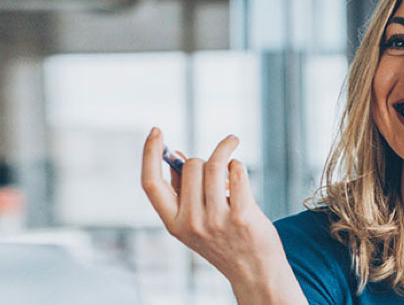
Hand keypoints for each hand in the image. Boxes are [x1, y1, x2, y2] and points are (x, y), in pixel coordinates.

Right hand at [140, 128, 305, 304]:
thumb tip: (177, 155)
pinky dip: (237, 164)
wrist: (254, 271)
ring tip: (231, 147)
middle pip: (191, 167)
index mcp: (174, 223)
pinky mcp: (242, 216)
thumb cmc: (225, 240)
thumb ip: (184, 191)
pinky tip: (239, 169)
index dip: (149, 154)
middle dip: (204, 160)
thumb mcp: (195, 221)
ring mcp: (216, 221)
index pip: (151, 184)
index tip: (156, 131)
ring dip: (224, 150)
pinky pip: (236, 172)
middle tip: (216, 168)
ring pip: (214, 165)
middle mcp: (191, 223)